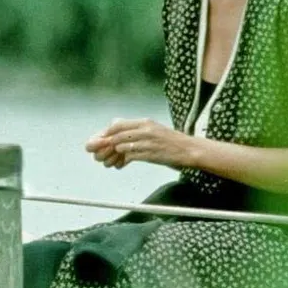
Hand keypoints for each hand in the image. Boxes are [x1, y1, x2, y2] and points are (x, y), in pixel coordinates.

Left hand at [84, 118, 199, 169]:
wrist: (189, 150)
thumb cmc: (170, 141)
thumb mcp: (152, 130)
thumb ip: (134, 130)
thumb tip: (114, 134)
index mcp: (144, 122)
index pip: (117, 124)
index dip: (105, 133)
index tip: (99, 141)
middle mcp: (145, 130)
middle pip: (116, 136)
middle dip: (105, 146)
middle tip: (99, 154)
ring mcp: (148, 142)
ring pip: (121, 146)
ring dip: (114, 155)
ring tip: (111, 161)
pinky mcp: (151, 154)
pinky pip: (130, 157)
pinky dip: (122, 161)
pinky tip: (120, 165)